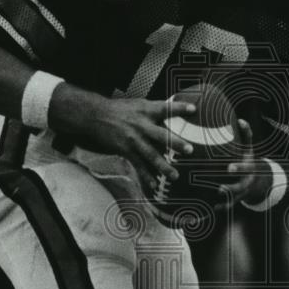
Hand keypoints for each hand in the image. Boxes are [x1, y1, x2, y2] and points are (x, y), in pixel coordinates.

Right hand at [52, 90, 197, 191]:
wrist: (95, 116)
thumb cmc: (120, 110)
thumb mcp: (138, 105)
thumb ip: (155, 112)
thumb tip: (172, 119)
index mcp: (146, 110)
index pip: (165, 108)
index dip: (179, 108)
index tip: (193, 109)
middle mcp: (141, 125)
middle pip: (161, 135)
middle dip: (175, 143)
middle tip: (189, 149)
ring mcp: (133, 139)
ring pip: (151, 155)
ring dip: (163, 166)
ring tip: (175, 175)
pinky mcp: (126, 150)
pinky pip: (138, 165)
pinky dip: (146, 176)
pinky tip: (154, 184)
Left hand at [225, 120, 272, 204]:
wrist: (258, 181)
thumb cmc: (248, 161)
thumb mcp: (249, 149)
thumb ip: (247, 135)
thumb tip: (241, 120)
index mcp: (249, 167)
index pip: (245, 167)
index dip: (239, 167)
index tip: (230, 166)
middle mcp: (247, 180)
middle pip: (239, 185)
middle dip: (232, 185)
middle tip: (222, 184)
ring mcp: (242, 191)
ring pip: (234, 196)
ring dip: (226, 197)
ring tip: (217, 194)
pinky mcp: (237, 199)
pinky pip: (230, 205)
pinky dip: (222, 207)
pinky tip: (213, 208)